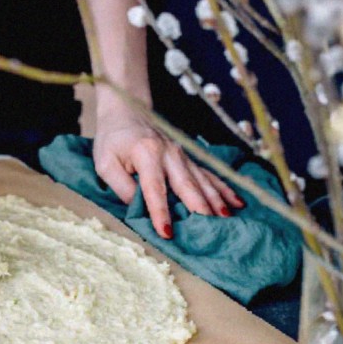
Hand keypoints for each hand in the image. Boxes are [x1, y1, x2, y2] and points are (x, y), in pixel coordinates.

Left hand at [93, 110, 244, 238]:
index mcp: (147, 153)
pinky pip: (209, 175)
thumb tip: (138, 210)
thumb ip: (121, 186)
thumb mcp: (105, 163)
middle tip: (211, 230)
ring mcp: (183, 155)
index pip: (155, 188)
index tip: (167, 233)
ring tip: (228, 220)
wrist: (127, 110)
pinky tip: (237, 203)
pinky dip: (224, 189)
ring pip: (202, 181)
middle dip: (200, 209)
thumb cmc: (113, 139)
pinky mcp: (189, 158)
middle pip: (187, 185)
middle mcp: (170, 153)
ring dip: (216, 201)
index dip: (161, 212)